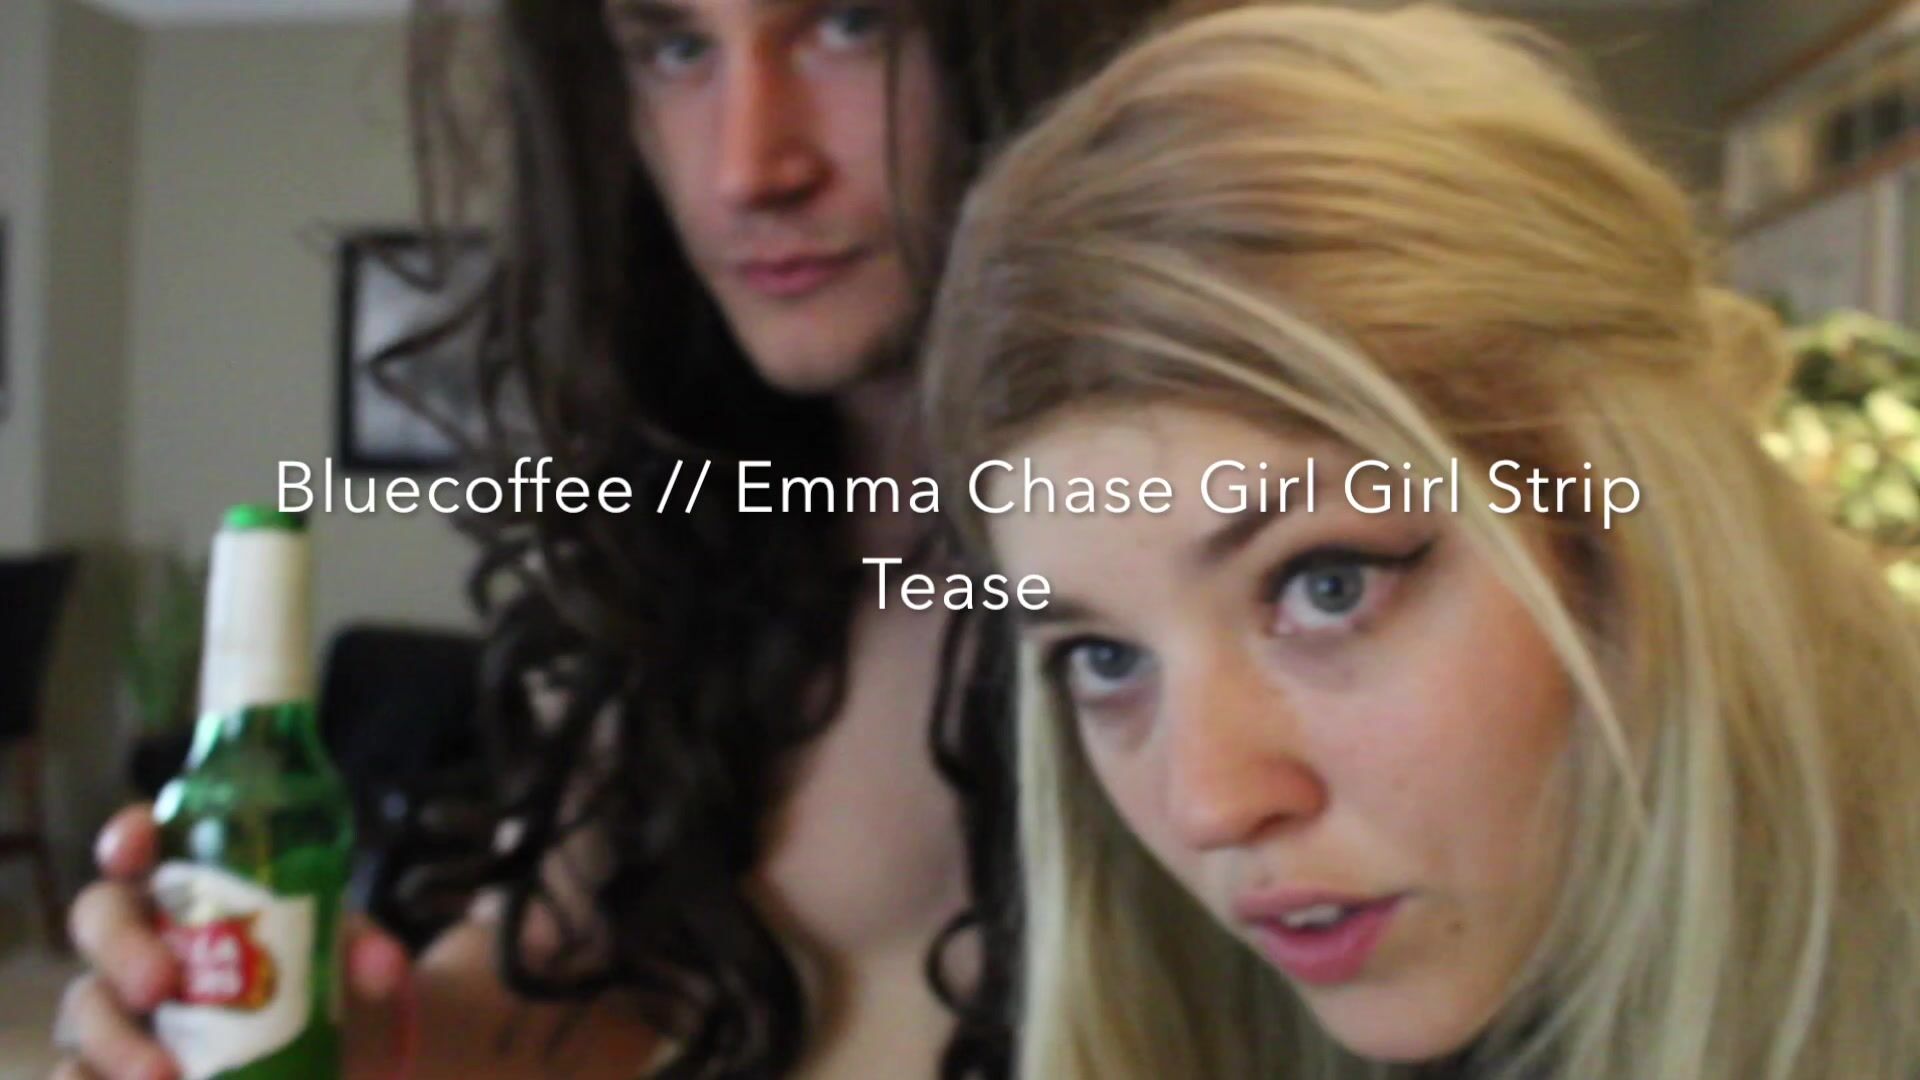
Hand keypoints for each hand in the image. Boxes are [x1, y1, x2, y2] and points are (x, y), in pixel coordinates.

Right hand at [52, 803, 414, 1079]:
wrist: (340, 1044)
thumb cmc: (323, 973)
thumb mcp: (350, 955)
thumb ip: (365, 952)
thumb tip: (382, 967)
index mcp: (188, 885)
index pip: (141, 845)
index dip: (128, 837)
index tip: (136, 846)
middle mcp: (142, 935)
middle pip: (101, 921)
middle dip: (122, 949)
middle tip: (158, 986)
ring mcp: (122, 1003)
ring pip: (85, 1009)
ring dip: (114, 1044)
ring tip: (162, 1078)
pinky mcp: (115, 1064)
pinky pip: (78, 1073)